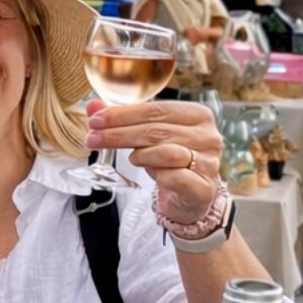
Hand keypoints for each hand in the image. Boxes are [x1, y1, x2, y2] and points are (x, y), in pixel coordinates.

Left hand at [84, 97, 222, 224]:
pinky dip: (157, 174)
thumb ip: (122, 119)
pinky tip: (152, 173)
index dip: (122, 114)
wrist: (189, 196)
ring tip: (131, 158)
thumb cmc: (169, 160)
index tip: (95, 121)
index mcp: (197, 114)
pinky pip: (176, 177)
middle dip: (120, 134)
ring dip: (141, 155)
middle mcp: (208, 136)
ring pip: (167, 152)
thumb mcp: (146, 135)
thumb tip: (93, 105)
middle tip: (93, 139)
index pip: (155, 110)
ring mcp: (210, 162)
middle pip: (157, 130)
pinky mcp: (205, 187)